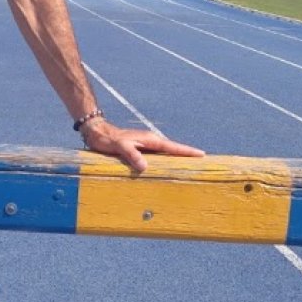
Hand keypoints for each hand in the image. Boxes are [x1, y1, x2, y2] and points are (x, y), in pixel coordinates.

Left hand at [81, 119, 203, 172]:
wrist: (98, 133)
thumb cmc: (108, 140)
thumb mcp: (120, 147)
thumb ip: (131, 155)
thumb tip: (145, 167)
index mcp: (150, 140)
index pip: (173, 147)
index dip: (187, 151)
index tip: (202, 154)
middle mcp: (151, 142)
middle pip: (174, 149)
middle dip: (188, 155)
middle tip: (203, 162)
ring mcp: (146, 146)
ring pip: (166, 153)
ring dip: (178, 158)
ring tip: (191, 167)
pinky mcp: (141, 150)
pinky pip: (158, 156)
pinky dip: (166, 161)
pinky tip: (169, 168)